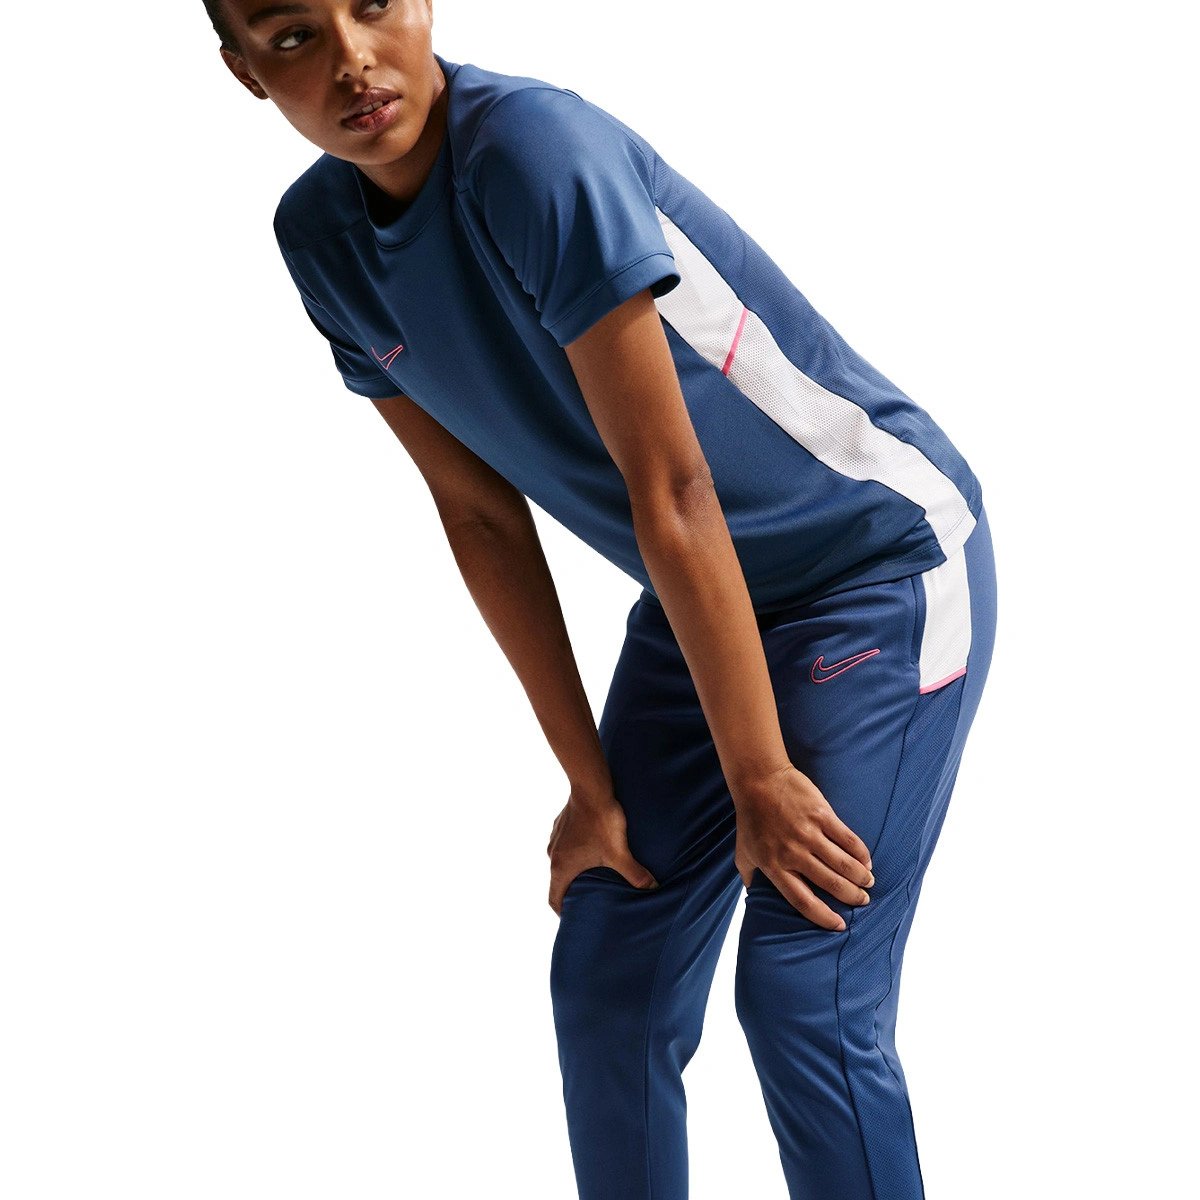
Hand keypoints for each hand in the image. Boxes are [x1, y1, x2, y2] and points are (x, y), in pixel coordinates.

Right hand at [546, 790, 658, 916]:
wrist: (591, 788)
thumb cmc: (601, 822)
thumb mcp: (619, 853)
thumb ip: (635, 874)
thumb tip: (652, 888)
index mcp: (561, 867)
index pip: (554, 899)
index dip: (563, 912)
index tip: (573, 918)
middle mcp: (553, 855)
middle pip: (558, 881)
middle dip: (572, 891)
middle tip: (588, 899)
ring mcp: (556, 838)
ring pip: (562, 861)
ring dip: (574, 869)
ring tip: (592, 873)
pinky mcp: (561, 825)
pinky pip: (566, 844)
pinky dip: (575, 851)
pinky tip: (591, 847)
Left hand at [733, 764, 874, 930]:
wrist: (758, 780)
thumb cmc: (750, 818)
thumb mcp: (742, 852)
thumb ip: (750, 877)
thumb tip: (754, 899)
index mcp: (774, 866)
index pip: (802, 901)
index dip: (823, 916)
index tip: (839, 925)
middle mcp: (793, 853)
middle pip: (830, 884)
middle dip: (851, 897)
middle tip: (863, 901)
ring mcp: (808, 833)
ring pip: (842, 864)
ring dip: (860, 877)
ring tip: (868, 883)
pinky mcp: (821, 814)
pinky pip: (847, 838)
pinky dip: (861, 853)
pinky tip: (867, 861)